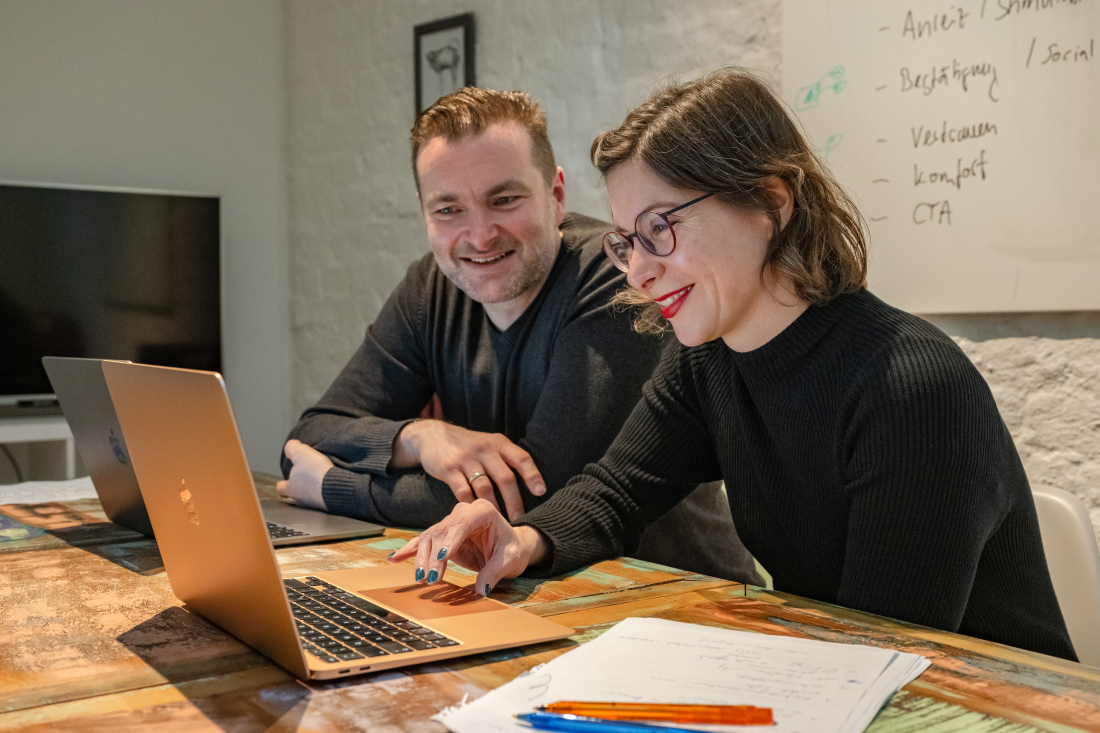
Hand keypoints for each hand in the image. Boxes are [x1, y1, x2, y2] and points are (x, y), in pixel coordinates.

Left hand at [276, 439, 332, 510]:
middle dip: (300, 486)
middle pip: (296, 493)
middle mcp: (301, 499)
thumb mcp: (300, 454)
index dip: (282, 484)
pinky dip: (326, 491)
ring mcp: (315, 504)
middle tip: (306, 479)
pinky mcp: (329, 504)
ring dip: (315, 489)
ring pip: (311, 497)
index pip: (281, 489)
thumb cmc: (314, 473)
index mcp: (291, 488)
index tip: (284, 481)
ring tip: (321, 480)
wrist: (336, 487)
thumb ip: (292, 448)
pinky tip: (331, 484)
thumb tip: (289, 447)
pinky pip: (325, 498)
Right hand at [388, 499, 549, 594]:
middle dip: (434, 557)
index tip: (442, 558)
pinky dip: (409, 550)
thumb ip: (495, 572)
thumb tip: (481, 589)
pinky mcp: (441, 535)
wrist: (510, 545)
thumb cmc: (512, 549)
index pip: (462, 523)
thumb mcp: (510, 561)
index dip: (450, 540)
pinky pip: (422, 542)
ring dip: (422, 559)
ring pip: (429, 537)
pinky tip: (394, 559)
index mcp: (482, 510)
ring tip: (419, 579)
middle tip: (431, 579)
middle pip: (441, 531)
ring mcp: (450, 522)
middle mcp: (463, 512)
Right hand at [389, 420, 544, 520]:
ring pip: (485, 488)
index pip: (521, 458)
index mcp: (499, 443)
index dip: (532, 475)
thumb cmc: (468, 445)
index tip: (540, 492)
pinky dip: (471, 505)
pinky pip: (462, 492)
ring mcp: (466, 459)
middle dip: (514, 501)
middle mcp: (485, 449)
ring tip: (499, 522)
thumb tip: (530, 484)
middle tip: (520, 519)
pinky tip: (475, 515)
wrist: (433, 435)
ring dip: (494, 507)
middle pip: (505, 478)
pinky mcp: (449, 469)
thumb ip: (506, 458)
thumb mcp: (489, 443)